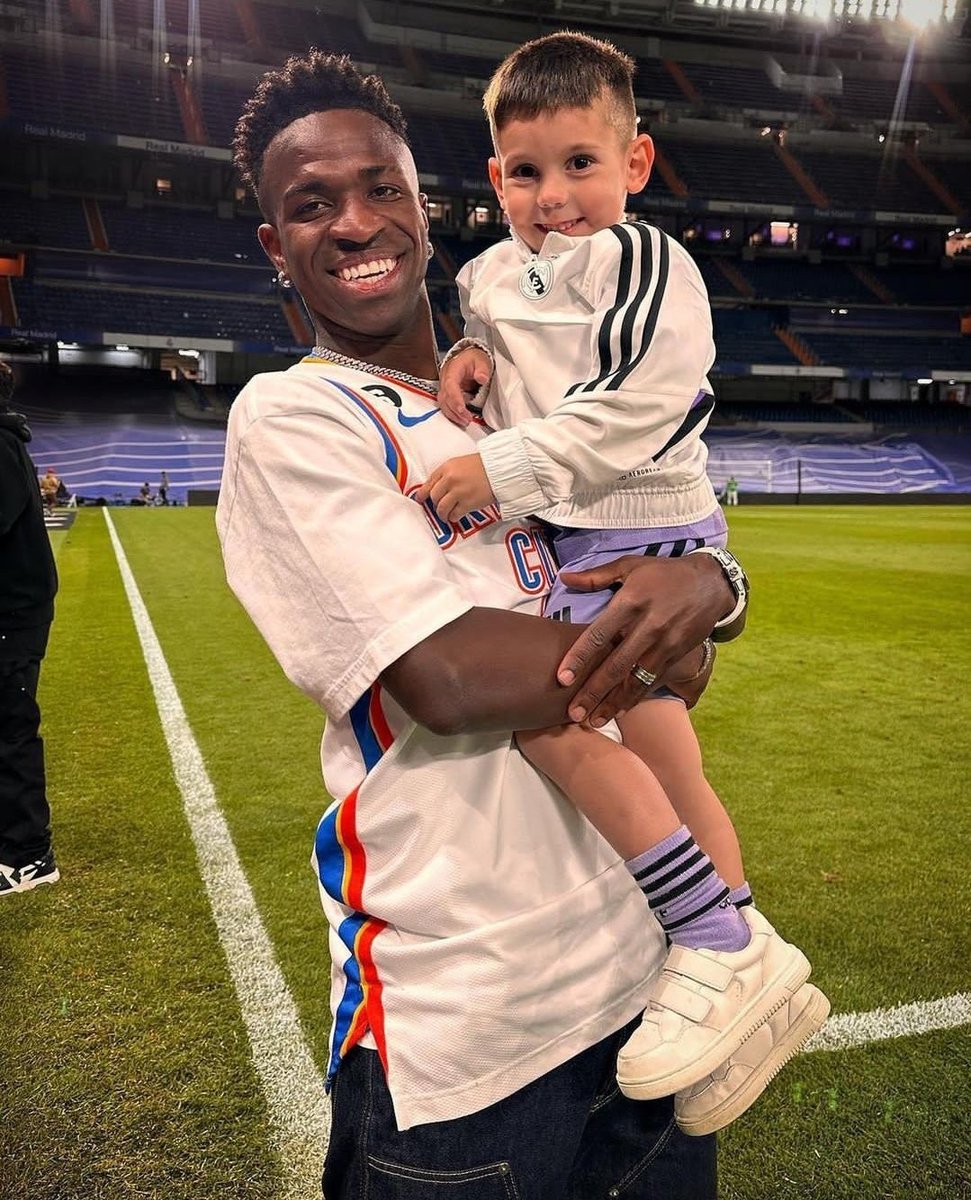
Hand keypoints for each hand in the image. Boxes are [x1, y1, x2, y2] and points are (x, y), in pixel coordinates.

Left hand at [416, 454, 495, 522]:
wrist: (501, 470)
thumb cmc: (484, 466)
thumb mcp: (461, 463)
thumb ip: (448, 473)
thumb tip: (438, 487)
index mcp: (447, 467)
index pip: (429, 482)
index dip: (423, 493)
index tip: (420, 498)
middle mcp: (450, 479)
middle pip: (434, 497)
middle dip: (435, 504)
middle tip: (439, 507)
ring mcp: (458, 492)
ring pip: (441, 508)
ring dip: (442, 514)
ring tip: (446, 516)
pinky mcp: (467, 503)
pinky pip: (454, 514)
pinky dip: (453, 517)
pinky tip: (455, 516)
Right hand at [438, 348, 492, 427]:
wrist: (469, 358)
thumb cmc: (474, 359)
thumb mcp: (482, 361)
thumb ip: (482, 369)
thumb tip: (482, 378)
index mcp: (452, 369)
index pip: (450, 386)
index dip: (455, 399)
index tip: (462, 410)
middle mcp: (445, 379)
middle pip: (445, 398)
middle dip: (455, 411)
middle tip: (467, 419)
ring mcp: (444, 387)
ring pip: (443, 403)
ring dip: (453, 414)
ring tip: (465, 422)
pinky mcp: (447, 393)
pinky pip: (446, 405)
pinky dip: (452, 414)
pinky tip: (460, 419)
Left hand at [555, 554, 734, 724]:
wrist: (711, 583)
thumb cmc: (664, 572)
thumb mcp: (631, 565)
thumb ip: (596, 576)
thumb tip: (565, 578)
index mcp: (631, 602)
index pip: (599, 634)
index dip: (580, 658)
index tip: (562, 679)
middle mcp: (648, 626)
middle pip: (616, 665)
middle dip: (593, 692)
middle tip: (574, 713)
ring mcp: (665, 643)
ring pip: (635, 679)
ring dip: (614, 703)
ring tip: (594, 721)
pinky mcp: (677, 654)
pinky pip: (653, 680)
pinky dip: (636, 697)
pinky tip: (619, 711)